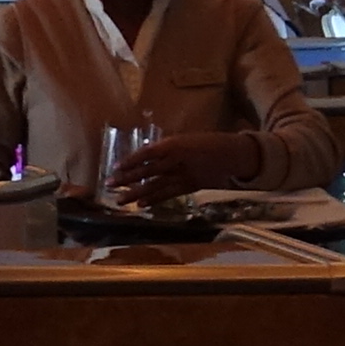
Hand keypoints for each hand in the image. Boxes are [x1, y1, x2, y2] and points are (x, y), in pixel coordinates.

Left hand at [104, 130, 261, 206]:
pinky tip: (142, 205)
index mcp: (175, 144)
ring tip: (120, 200)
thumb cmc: (209, 143)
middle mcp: (177, 159)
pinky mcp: (191, 186)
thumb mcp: (187, 139)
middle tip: (109, 184)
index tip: (115, 167)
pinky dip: (155, 199)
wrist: (235, 154)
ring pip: (156, 184)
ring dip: (136, 193)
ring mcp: (184, 174)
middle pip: (148, 170)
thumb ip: (168, 148)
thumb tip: (149, 154)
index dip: (131, 161)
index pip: (147, 153)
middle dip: (127, 178)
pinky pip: (170, 193)